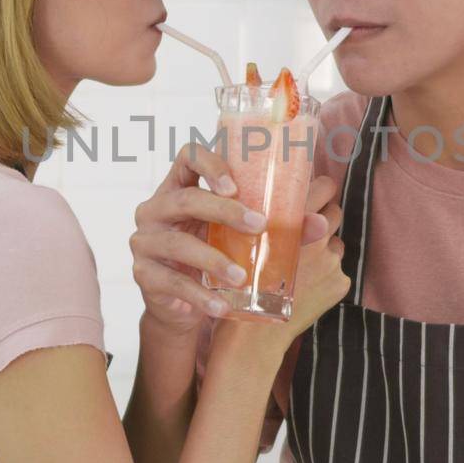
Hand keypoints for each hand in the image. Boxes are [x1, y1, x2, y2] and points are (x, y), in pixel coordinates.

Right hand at [130, 143, 335, 335]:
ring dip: (214, 259)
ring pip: (179, 243)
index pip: (186, 157)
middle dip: (224, 211)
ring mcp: (145, 242)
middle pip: (186, 199)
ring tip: (242, 276)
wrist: (180, 305)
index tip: (235, 186)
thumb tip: (320, 223)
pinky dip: (199, 296)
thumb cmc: (211, 258)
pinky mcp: (143, 274)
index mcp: (179, 188)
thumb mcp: (235, 238)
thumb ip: (274, 227)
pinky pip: (172, 283)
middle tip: (258, 226)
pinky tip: (220, 305)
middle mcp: (156, 209)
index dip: (209, 164)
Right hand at [217, 174, 348, 350]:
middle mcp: (317, 235)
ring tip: (301, 263)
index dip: (323, 187)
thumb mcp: (246, 243)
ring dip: (323, 248)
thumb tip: (286, 202)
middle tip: (306, 230)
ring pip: (335, 243)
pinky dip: (325, 274)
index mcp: (292, 219)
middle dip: (323, 218)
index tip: (319, 190)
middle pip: (335, 212)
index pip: (325, 186)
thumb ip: (270, 221)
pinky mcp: (340, 282)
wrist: (255, 332)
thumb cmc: (242, 284)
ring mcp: (331, 260)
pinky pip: (338, 269)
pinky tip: (305, 284)